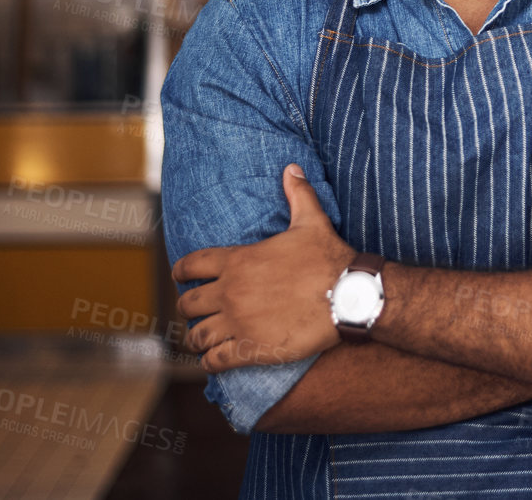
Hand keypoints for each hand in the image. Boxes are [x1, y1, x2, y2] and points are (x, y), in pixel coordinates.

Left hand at [173, 164, 356, 372]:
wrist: (350, 296)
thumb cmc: (329, 258)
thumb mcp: (312, 221)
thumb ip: (297, 194)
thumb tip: (291, 168)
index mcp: (238, 261)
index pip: (191, 265)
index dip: (181, 272)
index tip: (181, 278)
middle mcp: (231, 293)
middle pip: (188, 304)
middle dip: (189, 307)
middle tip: (197, 310)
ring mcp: (239, 323)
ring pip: (198, 335)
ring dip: (198, 337)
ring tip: (205, 338)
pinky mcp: (252, 349)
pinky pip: (215, 361)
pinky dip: (210, 362)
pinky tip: (215, 360)